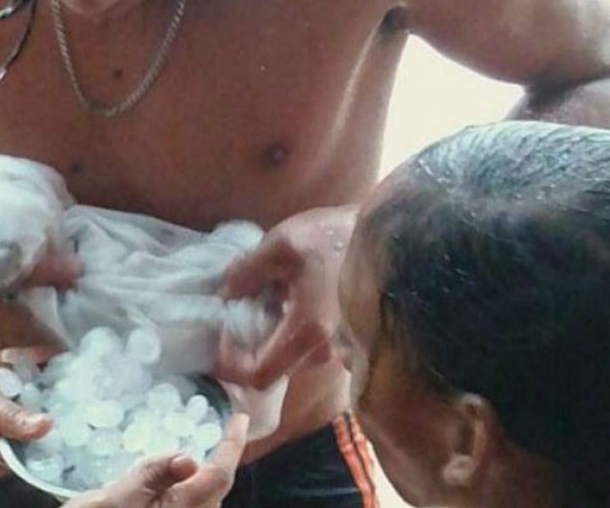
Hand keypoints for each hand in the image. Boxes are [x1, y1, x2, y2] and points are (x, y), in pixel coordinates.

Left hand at [0, 365, 51, 473]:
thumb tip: (48, 426)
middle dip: (30, 441)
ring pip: (21, 452)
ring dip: (4, 452)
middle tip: (21, 442)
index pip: (44, 395)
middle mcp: (9, 408)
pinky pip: (0, 465)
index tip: (65, 423)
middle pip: (37, 429)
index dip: (55, 408)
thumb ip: (13, 416)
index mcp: (11, 383)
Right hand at [67, 414, 248, 507]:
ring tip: (187, 460)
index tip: (241, 419)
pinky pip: (189, 506)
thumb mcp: (119, 495)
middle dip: (217, 462)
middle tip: (217, 433)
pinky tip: (169, 484)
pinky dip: (187, 490)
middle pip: (215, 488)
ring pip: (203, 499)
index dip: (232, 445)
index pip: (219, 474)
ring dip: (200, 479)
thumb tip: (189, 458)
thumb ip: (154, 474)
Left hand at [213, 206, 356, 388]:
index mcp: (307, 332)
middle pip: (274, 368)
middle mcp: (326, 350)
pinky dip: (293, 331)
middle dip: (250, 347)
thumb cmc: (336, 238)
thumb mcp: (281, 245)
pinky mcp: (350, 337)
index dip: (231, 366)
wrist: (390, 233)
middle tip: (235, 316)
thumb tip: (224, 294)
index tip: (219, 341)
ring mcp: (342, 347)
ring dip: (273, 336)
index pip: (259, 377)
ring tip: (263, 300)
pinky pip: (312, 346)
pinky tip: (288, 299)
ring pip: (293, 356)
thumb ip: (246, 272)